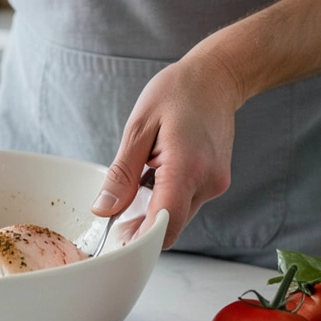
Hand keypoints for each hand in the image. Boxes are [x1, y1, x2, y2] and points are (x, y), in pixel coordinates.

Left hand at [91, 50, 244, 248]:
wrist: (217, 78)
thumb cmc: (176, 92)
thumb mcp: (138, 126)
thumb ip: (121, 173)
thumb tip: (104, 210)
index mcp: (187, 167)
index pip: (164, 223)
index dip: (138, 239)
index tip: (115, 242)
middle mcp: (207, 182)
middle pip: (170, 226)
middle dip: (141, 229)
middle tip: (115, 218)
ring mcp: (215, 184)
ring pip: (179, 217)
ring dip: (154, 212)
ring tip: (139, 180)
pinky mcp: (216, 183)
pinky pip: (186, 203)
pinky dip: (167, 200)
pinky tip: (156, 175)